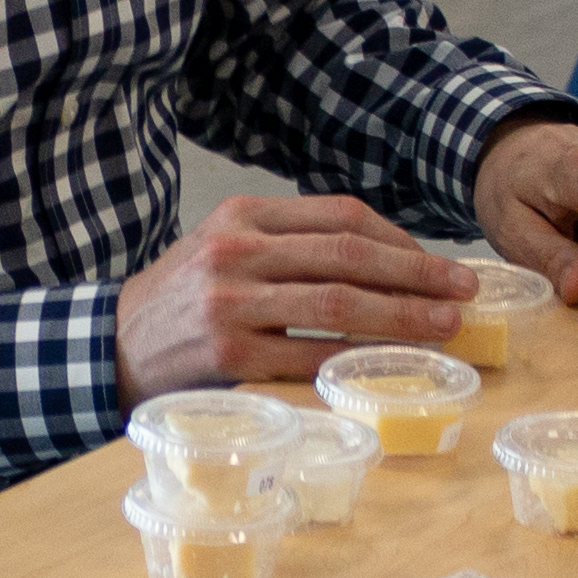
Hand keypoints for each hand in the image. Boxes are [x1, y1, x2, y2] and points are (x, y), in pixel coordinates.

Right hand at [114, 193, 469, 395]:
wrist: (114, 345)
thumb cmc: (184, 299)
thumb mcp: (224, 245)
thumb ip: (288, 242)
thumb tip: (385, 259)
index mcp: (243, 214)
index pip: (340, 216)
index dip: (400, 240)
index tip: (438, 264)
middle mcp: (238, 251)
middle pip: (348, 255)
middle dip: (417, 274)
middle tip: (464, 291)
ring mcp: (231, 304)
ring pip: (338, 304)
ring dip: (402, 316)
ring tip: (445, 326)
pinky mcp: (229, 355)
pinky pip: (310, 356)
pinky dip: (357, 359)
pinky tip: (391, 362)